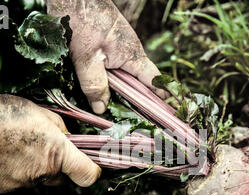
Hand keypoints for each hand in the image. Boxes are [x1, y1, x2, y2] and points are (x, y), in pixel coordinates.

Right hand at [0, 72, 100, 192]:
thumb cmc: (0, 113)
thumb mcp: (40, 112)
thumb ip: (61, 129)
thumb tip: (70, 140)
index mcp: (56, 153)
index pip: (88, 174)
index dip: (94, 171)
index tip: (94, 166)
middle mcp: (42, 174)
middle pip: (61, 178)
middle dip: (60, 167)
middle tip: (46, 148)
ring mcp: (21, 185)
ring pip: (38, 180)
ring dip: (36, 168)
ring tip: (17, 147)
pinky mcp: (2, 190)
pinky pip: (18, 183)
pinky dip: (16, 173)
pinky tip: (2, 155)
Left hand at [47, 0, 166, 113]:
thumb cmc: (82, 20)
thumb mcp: (85, 58)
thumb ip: (94, 85)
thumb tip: (102, 108)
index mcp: (132, 56)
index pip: (154, 81)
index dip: (161, 97)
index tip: (166, 113)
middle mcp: (130, 51)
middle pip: (138, 81)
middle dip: (136, 100)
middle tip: (134, 120)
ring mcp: (120, 46)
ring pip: (124, 74)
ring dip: (119, 89)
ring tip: (114, 109)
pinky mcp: (109, 43)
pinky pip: (114, 65)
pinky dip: (109, 78)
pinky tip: (97, 87)